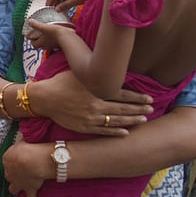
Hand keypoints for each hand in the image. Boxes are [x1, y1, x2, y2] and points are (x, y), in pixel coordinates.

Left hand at [2, 135, 45, 196]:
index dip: (14, 160)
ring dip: (16, 187)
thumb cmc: (26, 147)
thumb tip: (22, 135)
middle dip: (13, 173)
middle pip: (8, 175)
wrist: (31, 160)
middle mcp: (9, 173)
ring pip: (13, 188)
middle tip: (20, 170)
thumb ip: (20, 141)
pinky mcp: (29, 190)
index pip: (7, 160)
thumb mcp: (21, 140)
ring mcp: (19, 183)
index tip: (20, 157)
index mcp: (6, 159)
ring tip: (20, 187)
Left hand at [25, 19, 71, 49]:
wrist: (68, 37)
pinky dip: (54, 38)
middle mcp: (47, 46)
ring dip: (47, 39)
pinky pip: (55, 42)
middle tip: (39, 33)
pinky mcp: (60, 44)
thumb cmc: (55, 33)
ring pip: (48, 43)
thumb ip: (36, 24)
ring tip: (47, 32)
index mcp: (41, 43)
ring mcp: (54, 46)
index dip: (32, 40)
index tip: (31, 35)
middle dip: (39, 39)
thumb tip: (29, 21)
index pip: (34, 44)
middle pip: (41, 44)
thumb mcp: (44, 27)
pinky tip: (56, 33)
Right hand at [36, 71, 151, 135]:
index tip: (149, 98)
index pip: (122, 94)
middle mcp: (96, 105)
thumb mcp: (78, 72)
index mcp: (96, 90)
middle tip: (151, 109)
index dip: (137, 97)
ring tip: (144, 120)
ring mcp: (90, 118)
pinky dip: (115, 132)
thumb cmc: (60, 82)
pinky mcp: (84, 127)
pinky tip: (126, 132)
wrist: (44, 98)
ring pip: (115, 121)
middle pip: (122, 109)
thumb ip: (94, 72)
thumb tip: (107, 64)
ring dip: (131, 121)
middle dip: (138, 109)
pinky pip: (103, 131)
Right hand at [46, 0, 95, 11]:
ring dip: (57, 3)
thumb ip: (65, 5)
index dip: (48, 1)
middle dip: (52, 3)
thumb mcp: (76, 0)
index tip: (46, 9)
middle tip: (50, 12)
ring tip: (56, 12)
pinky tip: (63, 9)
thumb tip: (56, 10)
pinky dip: (63, 3)